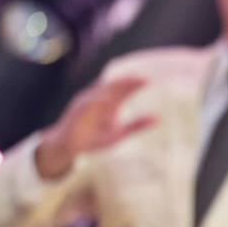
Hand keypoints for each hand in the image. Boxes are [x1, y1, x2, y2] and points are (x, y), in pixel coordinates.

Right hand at [35, 76, 155, 179]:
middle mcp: (99, 99)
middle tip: (141, 78)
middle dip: (127, 81)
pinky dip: (96, 99)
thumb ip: (136, 125)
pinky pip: (86, 103)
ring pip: (100, 91)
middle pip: (113, 86)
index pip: (123, 89)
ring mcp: (87, 103)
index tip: (148, 80)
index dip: (134, 84)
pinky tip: (107, 98)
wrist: (69, 147)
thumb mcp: (119, 134)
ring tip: (127, 84)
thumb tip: (158, 117)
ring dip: (113, 86)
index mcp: (110, 102)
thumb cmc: (94, 138)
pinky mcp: (76, 111)